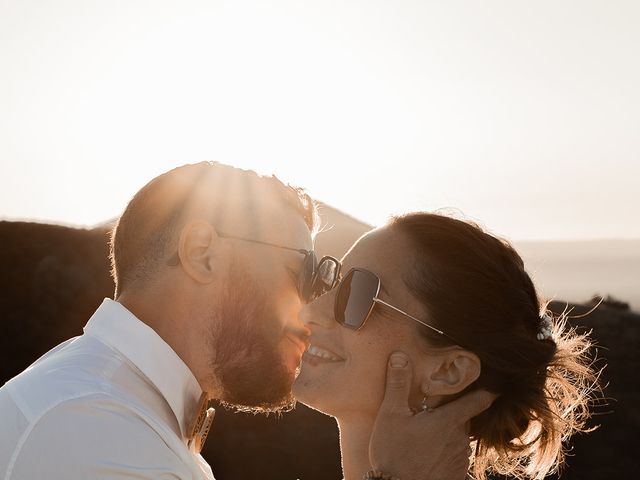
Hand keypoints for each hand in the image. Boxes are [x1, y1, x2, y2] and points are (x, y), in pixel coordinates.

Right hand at [369, 352, 495, 479]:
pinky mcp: (455, 475)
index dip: (487, 391)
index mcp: (449, 421)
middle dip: (454, 411)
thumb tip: (400, 356)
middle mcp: (460, 439)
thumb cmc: (394, 454)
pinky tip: (427, 453)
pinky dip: (444, 451)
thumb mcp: (390, 415)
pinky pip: (454, 456)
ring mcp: (460, 459)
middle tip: (436, 407)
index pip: (479, 400)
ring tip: (426, 433)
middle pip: (465, 418)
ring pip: (459, 438)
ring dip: (447, 433)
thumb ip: (397, 384)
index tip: (493, 384)